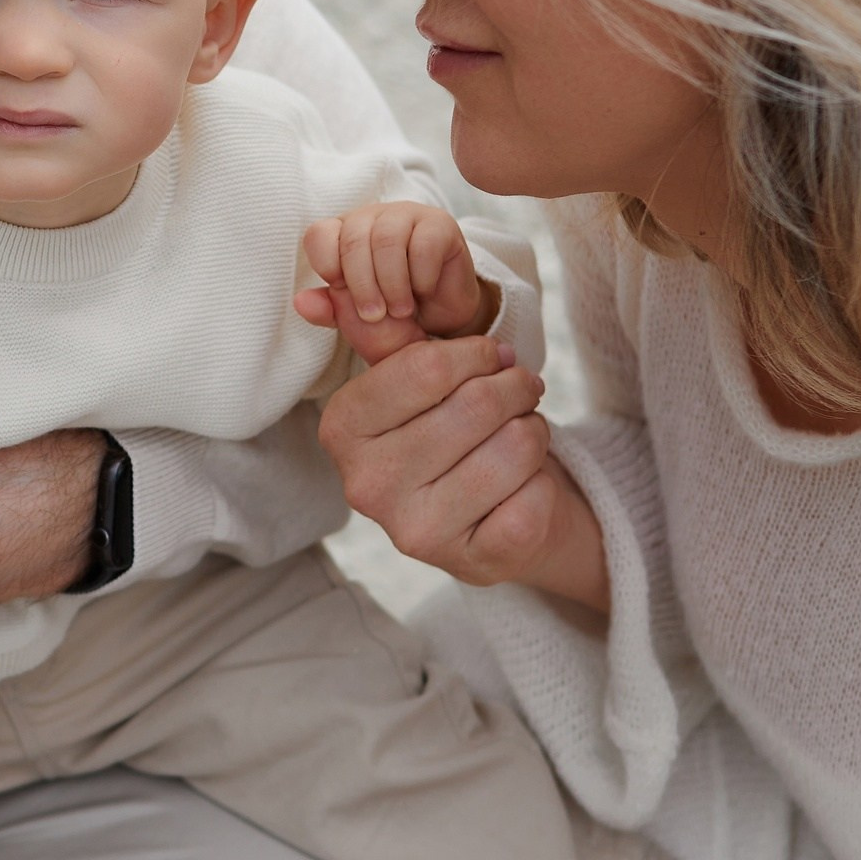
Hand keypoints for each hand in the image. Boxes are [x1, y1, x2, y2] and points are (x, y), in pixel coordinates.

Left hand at [295, 202, 490, 362]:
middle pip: (353, 239)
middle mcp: (371, 217)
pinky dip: (421, 276)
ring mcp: (406, 215)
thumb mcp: (354, 315)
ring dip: (392, 283)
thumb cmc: (391, 308)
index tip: (341, 291)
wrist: (441, 314)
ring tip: (399, 311)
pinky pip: (424, 244)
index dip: (325, 264)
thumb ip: (329, 308)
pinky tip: (424, 291)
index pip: (319, 234)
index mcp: (342, 233)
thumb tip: (301, 302)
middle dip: (361, 285)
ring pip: (387, 240)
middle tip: (375, 316)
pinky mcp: (440, 224)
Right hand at [319, 332, 609, 611]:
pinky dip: (544, 478)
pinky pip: (535, 496)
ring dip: (534, 428)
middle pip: (474, 405)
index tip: (494, 355)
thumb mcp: (413, 384)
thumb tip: (316, 297)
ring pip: (513, 446)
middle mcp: (366, 487)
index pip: (425, 367)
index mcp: (342, 431)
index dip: (476, 353)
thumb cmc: (446, 433)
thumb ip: (381, 336)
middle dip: (514, 387)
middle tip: (522, 388)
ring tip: (523, 431)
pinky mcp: (472, 563)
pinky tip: (524, 481)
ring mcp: (416, 532)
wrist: (490, 521)